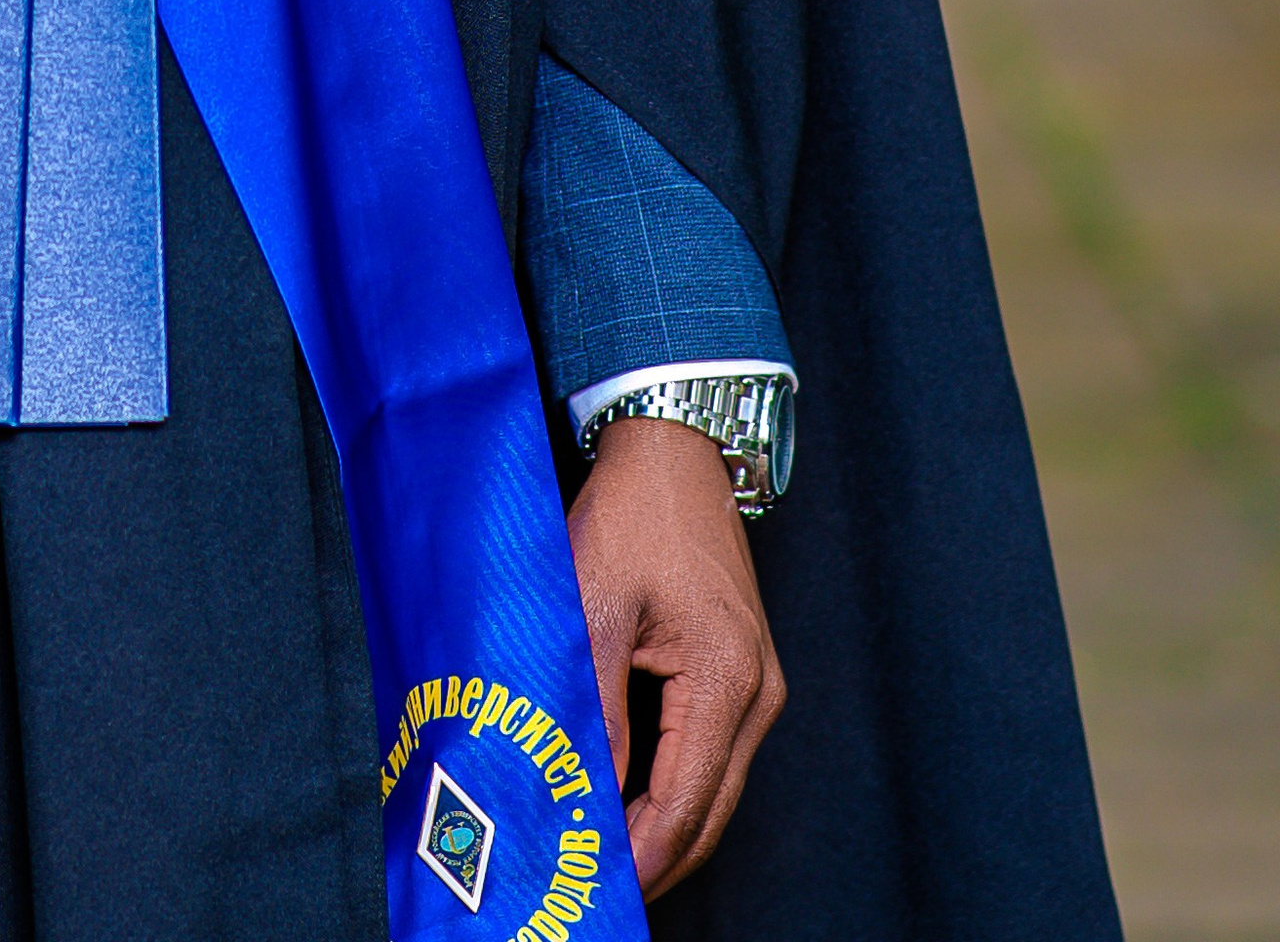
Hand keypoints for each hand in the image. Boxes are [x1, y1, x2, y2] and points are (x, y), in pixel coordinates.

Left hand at [568, 414, 785, 897]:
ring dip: (668, 829)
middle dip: (659, 859)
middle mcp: (757, 694)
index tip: (601, 891)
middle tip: (601, 892)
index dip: (643, 855)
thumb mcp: (596, 606)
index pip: (685, 804)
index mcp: (726, 682)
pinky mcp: (744, 670)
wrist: (673, 451)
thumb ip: (595, 705)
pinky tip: (634, 804)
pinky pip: (714, 753)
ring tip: (610, 860)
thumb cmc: (631, 517)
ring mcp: (757, 684)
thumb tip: (586, 792)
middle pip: (711, 811)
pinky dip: (678, 789)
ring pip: (716, 788)